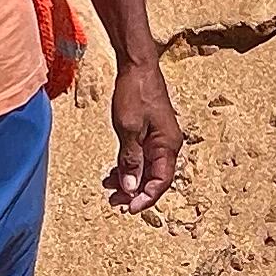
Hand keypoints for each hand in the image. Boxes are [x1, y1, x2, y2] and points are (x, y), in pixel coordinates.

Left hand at [107, 54, 183, 212]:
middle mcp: (167, 144)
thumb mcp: (129, 129)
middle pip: (153, 178)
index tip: (128, 208)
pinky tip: (113, 172)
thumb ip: (130, 160)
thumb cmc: (135, 93)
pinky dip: (128, 166)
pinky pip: (141, 156)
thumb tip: (131, 187)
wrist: (137, 66)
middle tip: (113, 201)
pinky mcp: (150, 132)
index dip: (145, 198)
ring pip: (146, 169)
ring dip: (128, 180)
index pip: (160, 182)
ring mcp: (159, 138)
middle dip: (134, 192)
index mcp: (167, 145)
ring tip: (108, 187)